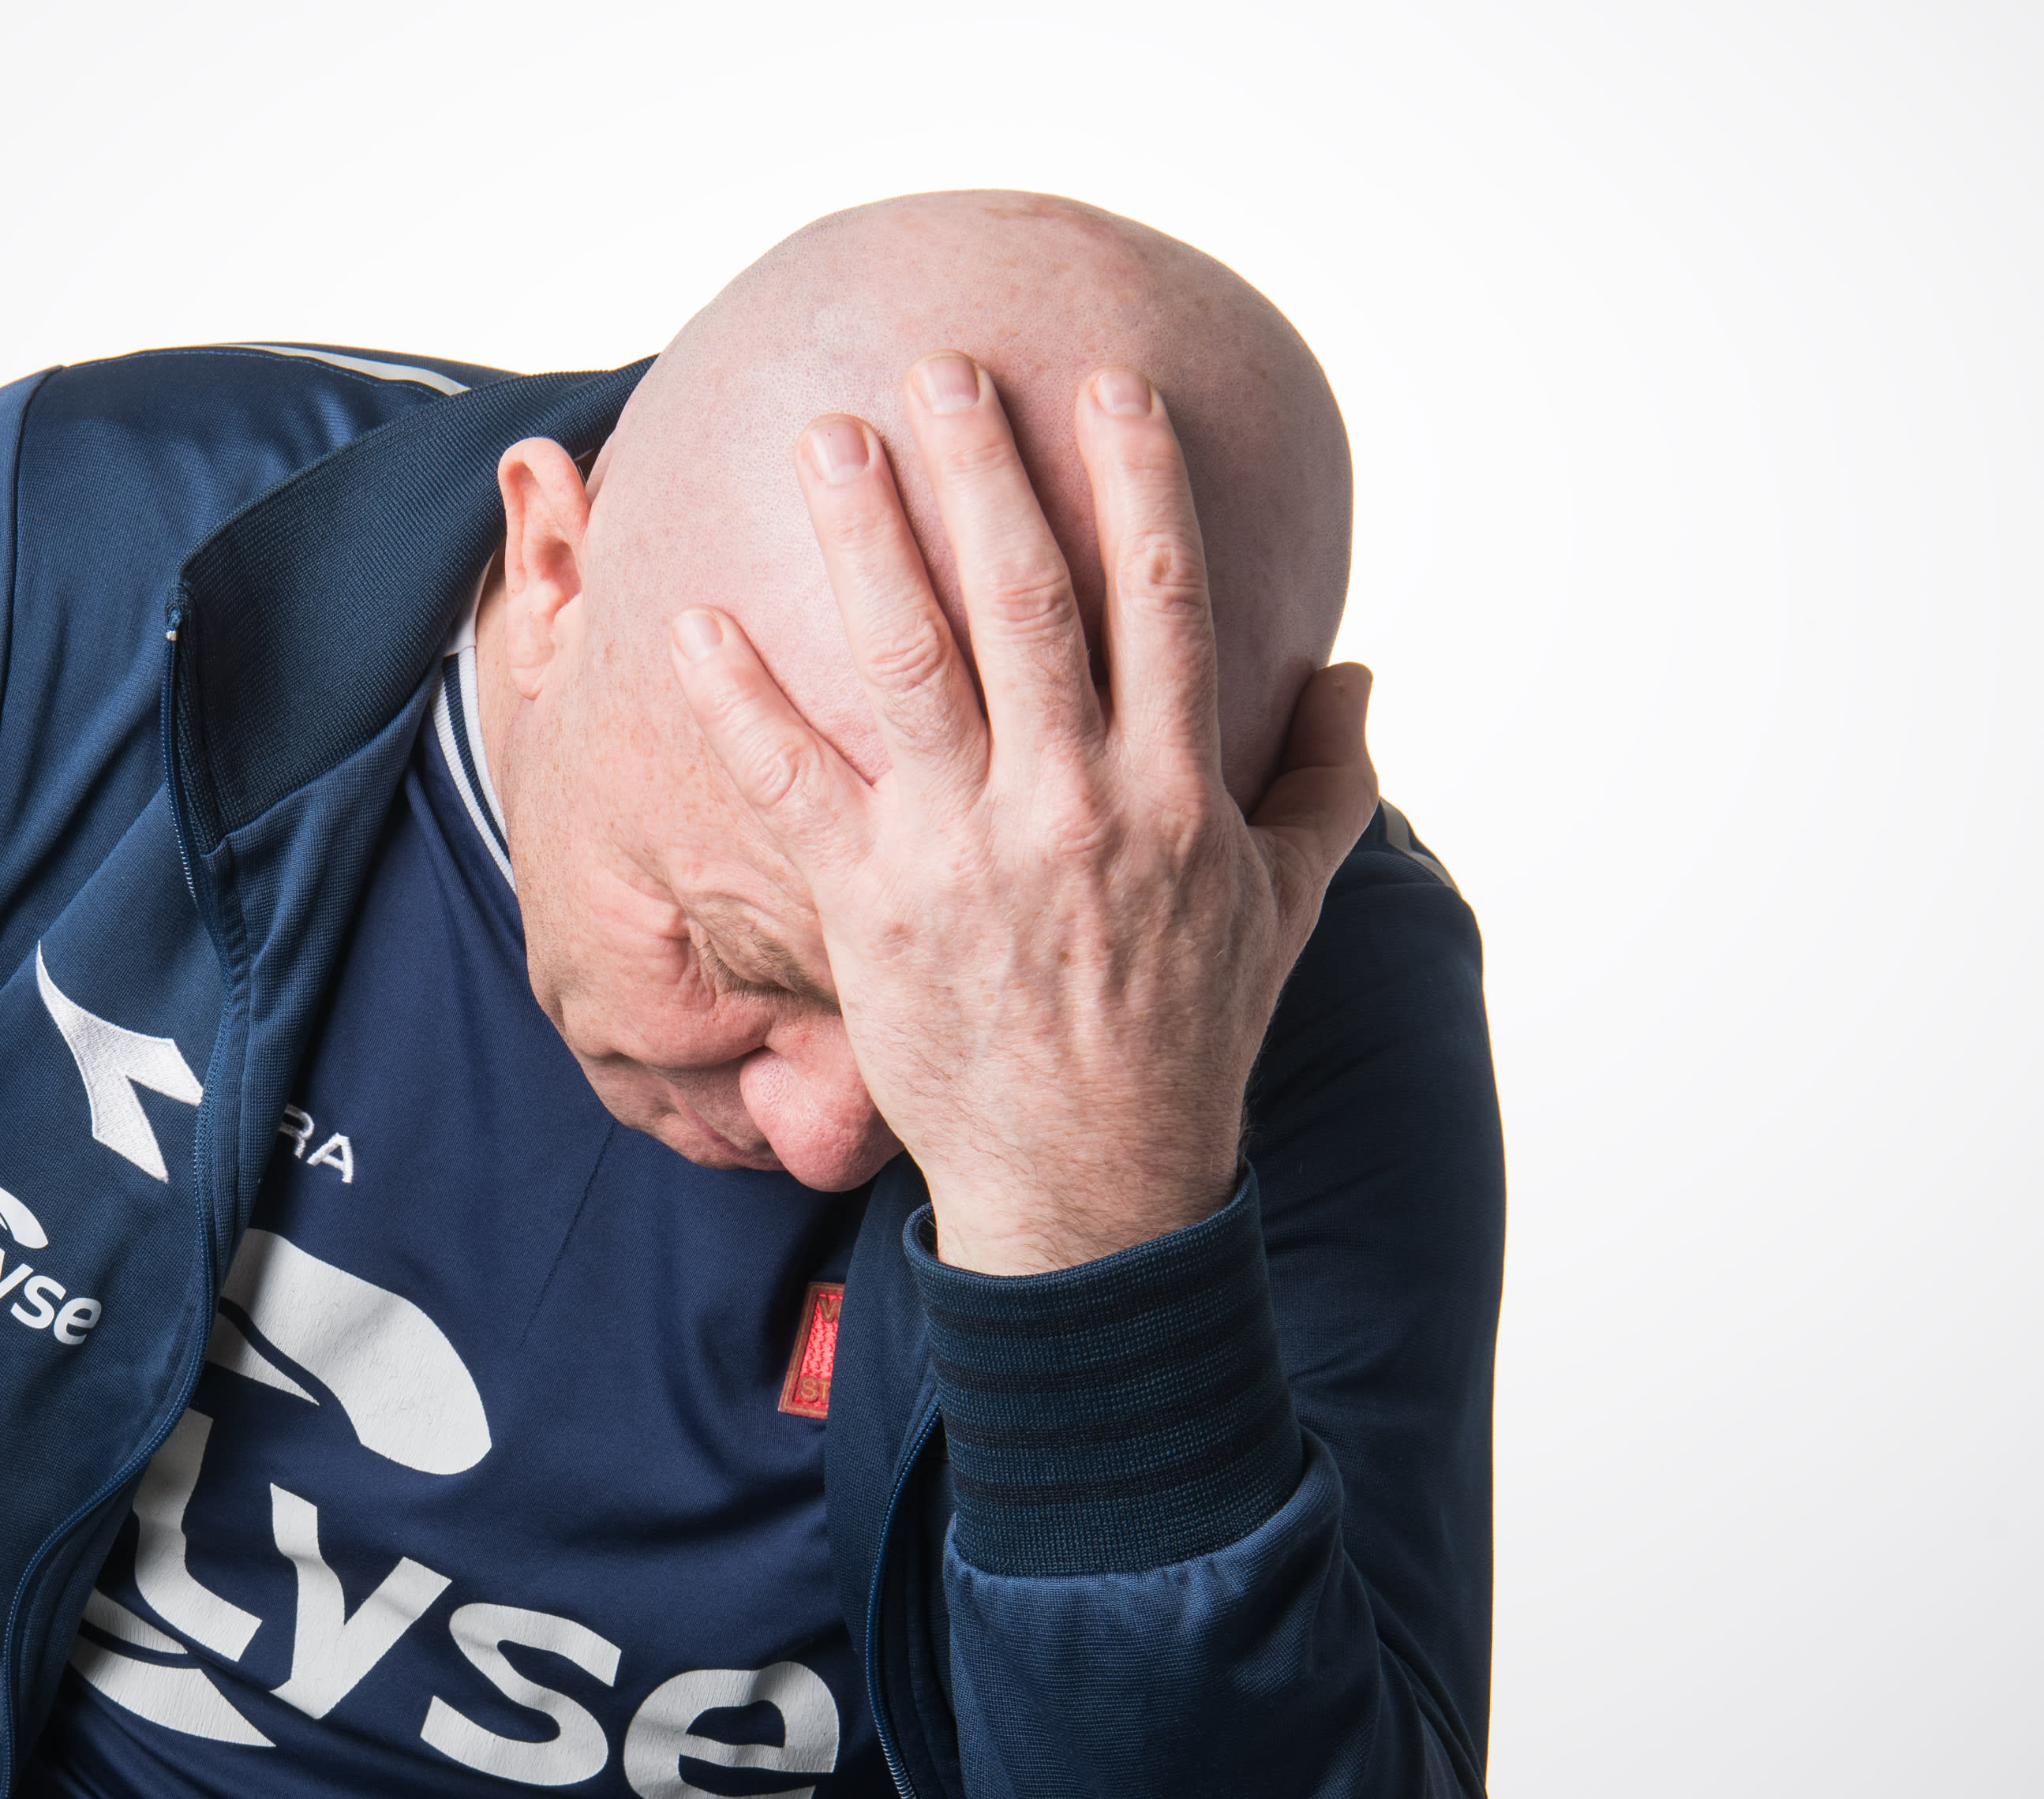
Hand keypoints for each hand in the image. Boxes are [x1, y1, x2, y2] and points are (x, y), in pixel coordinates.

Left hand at [667, 352, 1377, 1274]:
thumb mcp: (1285, 907)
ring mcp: (968, 854)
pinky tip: (692, 622)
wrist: (1095, 1187)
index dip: (1139, 481)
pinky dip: (742, 704)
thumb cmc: (1187, 1039)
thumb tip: (1352, 673)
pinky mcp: (876, 909)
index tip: (1108, 384)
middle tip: (939, 366)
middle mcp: (1074, 805)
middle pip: (1027, 598)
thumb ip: (1322, 781)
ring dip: (865, 538)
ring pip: (912, 661)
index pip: (1164, 599)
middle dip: (982, 470)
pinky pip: (798, 786)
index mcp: (1176, 791)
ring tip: (827, 437)